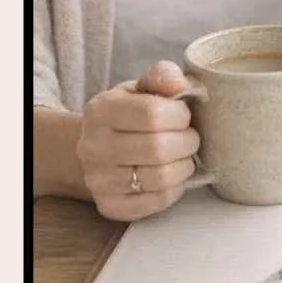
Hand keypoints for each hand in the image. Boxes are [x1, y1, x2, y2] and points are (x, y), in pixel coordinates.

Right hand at [77, 60, 200, 220]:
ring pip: (160, 178)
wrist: (99, 148)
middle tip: (189, 138)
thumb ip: (162, 76)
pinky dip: (175, 189)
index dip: (181, 115)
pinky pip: (157, 202)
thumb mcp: (142, 87)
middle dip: (187, 142)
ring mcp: (98, 180)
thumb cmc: (130, 114)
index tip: (184, 116)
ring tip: (182, 156)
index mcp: (101, 110)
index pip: (153, 114)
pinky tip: (172, 176)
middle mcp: (92, 146)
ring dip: (184, 167)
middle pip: (158, 149)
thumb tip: (177, 83)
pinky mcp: (110, 206)